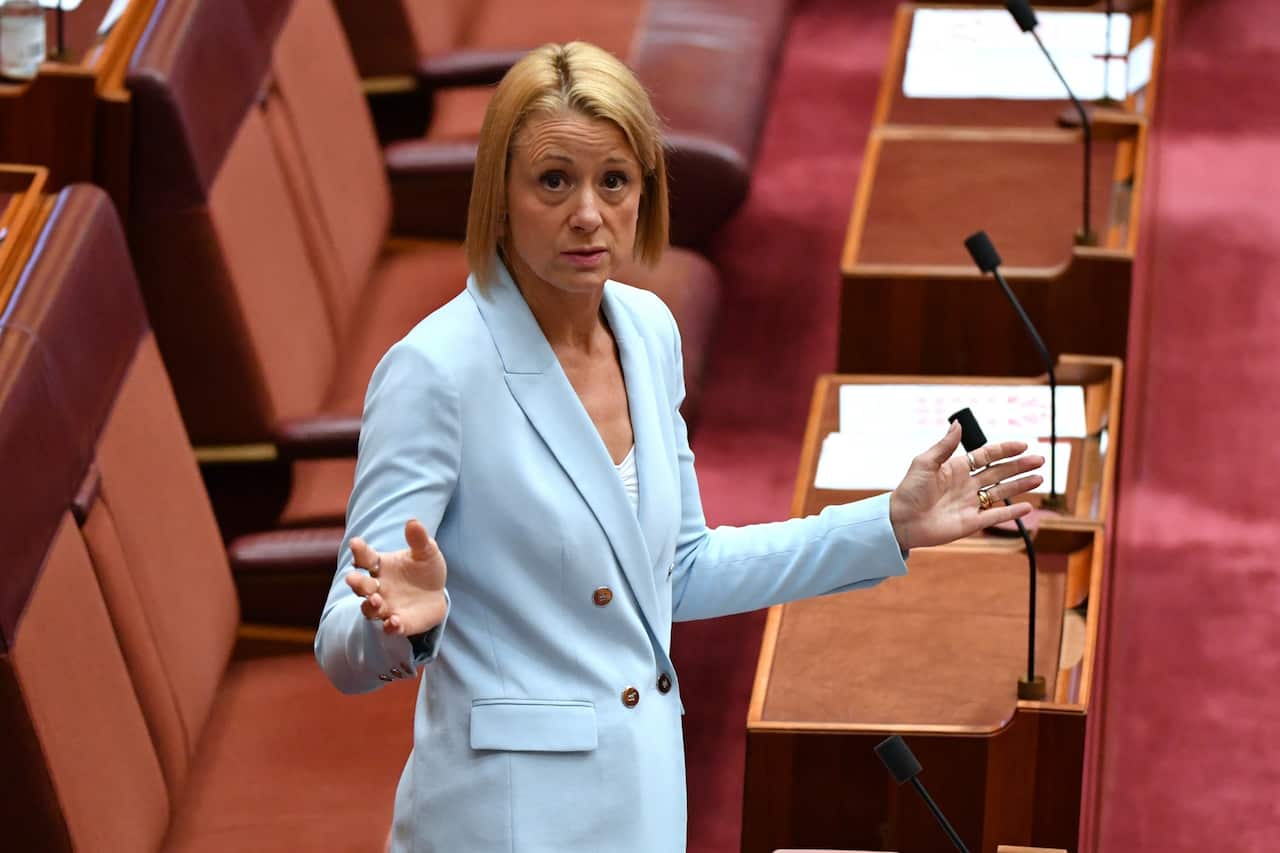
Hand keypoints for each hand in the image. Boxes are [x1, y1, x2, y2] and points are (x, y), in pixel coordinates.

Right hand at [345, 519, 447, 636]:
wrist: (436, 594)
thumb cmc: (425, 569)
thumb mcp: (426, 551)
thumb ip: (418, 538)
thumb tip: (413, 521)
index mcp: (380, 565)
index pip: (365, 557)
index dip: (359, 550)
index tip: (355, 542)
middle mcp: (377, 587)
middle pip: (361, 586)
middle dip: (356, 583)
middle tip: (352, 578)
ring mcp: (385, 606)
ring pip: (369, 609)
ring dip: (370, 605)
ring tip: (376, 600)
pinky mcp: (398, 623)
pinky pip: (390, 627)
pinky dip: (390, 626)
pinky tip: (393, 621)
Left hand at [889, 421, 1044, 550]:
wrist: (900, 520)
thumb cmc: (909, 490)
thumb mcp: (924, 462)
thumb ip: (944, 445)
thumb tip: (958, 423)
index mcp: (956, 468)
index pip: (986, 456)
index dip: (1004, 450)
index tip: (1022, 444)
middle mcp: (966, 484)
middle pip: (999, 472)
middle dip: (1019, 466)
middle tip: (1039, 460)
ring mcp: (970, 503)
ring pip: (1002, 492)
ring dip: (1020, 485)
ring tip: (1039, 478)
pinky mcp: (971, 522)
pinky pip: (995, 516)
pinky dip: (1012, 512)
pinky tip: (1028, 506)